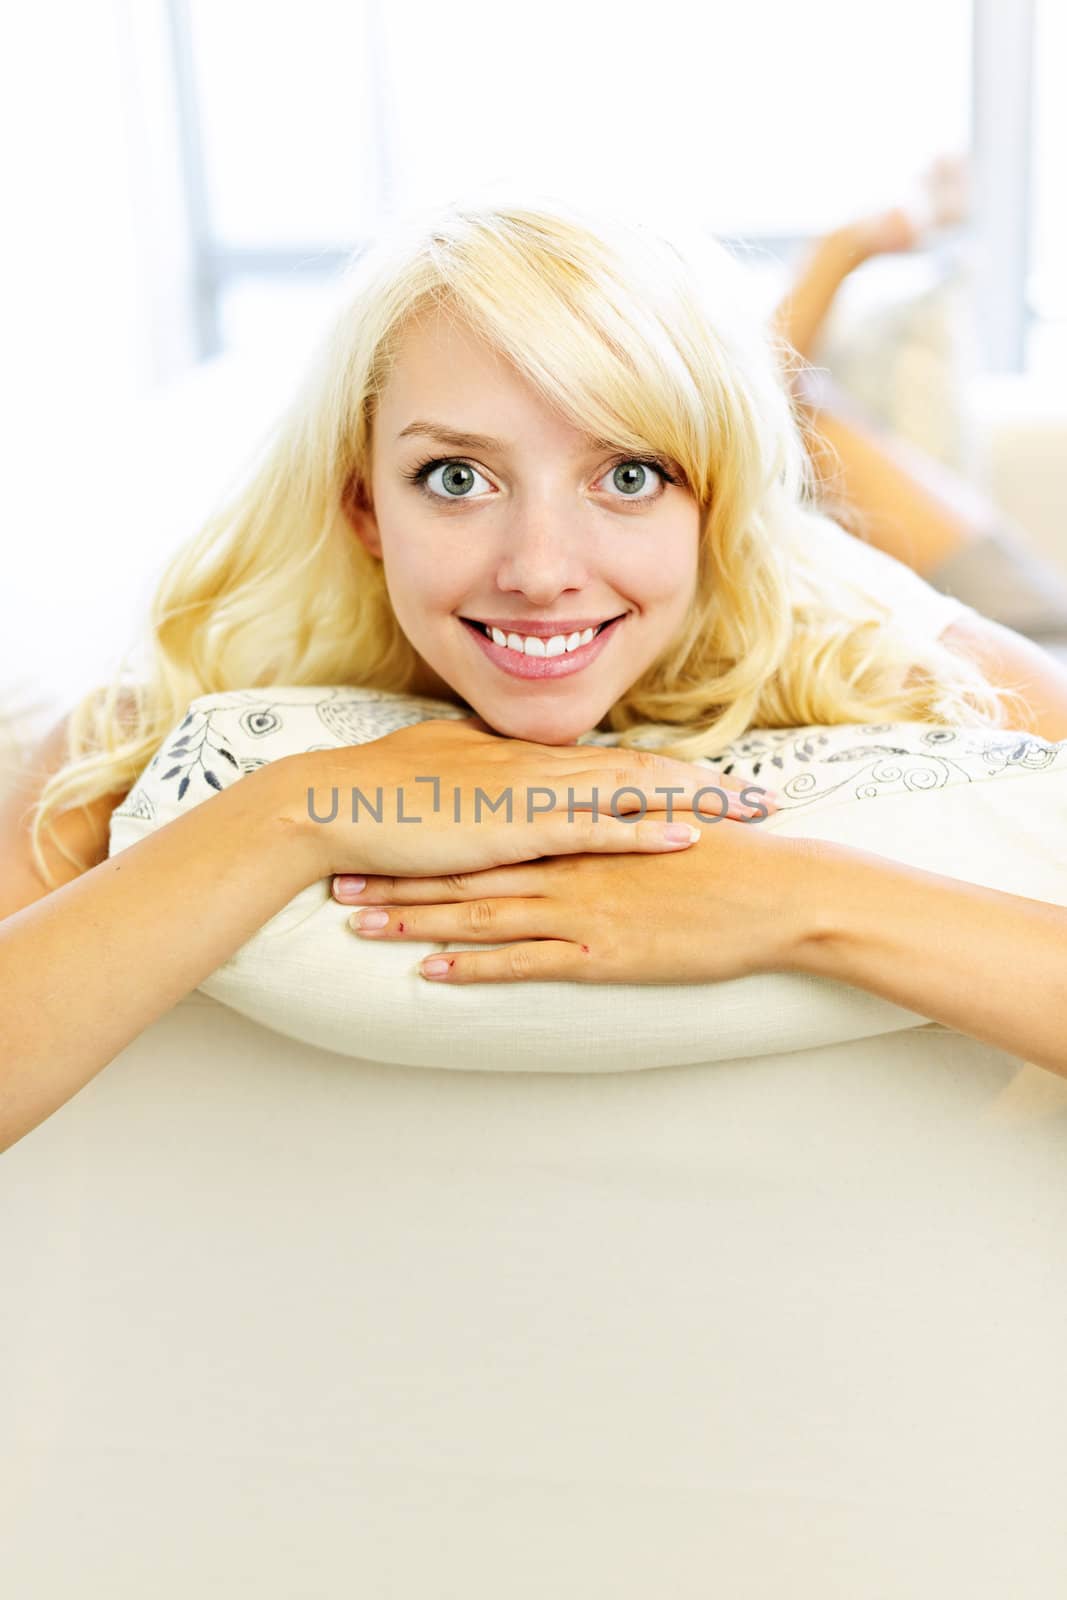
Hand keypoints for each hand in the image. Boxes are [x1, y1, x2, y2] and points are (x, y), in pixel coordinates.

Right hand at [286, 716, 775, 880]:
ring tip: (751, 812)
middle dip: (706, 786)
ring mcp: (530, 794)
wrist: (330, 803)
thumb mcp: (443, 775)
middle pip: (640, 771)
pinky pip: (594, 829)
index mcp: (522, 758)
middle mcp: (538, 768)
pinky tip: (687, 836)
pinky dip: (644, 831)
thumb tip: (509, 782)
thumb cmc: (378, 792)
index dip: (666, 773)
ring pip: (631, 793)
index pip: (611, 762)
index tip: (712, 783)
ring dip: (695, 803)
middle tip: (764, 797)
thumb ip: (484, 779)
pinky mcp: (514, 828)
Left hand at [332, 815, 817, 984]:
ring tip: (363, 923)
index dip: (433, 837)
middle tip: (342, 881)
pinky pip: (525, 962)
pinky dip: (476, 965)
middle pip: (468, 870)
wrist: (774, 893)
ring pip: (481, 912)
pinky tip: (433, 969)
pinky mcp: (599, 952)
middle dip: (401, 877)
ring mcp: (580, 908)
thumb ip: (613, 824)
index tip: (382, 836)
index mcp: (580, 832)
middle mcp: (568, 864)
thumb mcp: (661, 827)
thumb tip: (582, 821)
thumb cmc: (728, 860)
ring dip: (418, 919)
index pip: (491, 832)